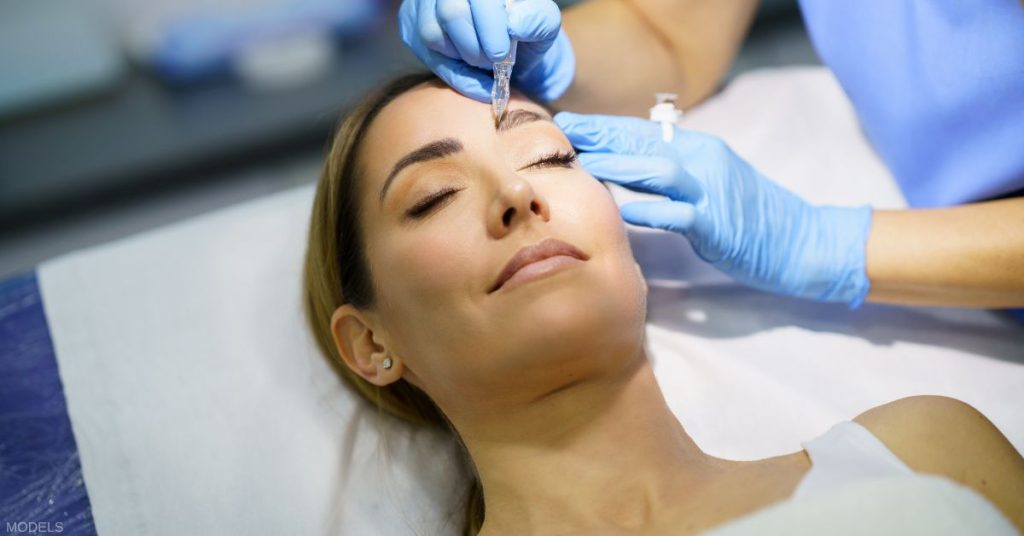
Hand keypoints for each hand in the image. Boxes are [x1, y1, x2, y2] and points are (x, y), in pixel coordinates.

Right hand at [398, 0, 574, 102]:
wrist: (510, 46)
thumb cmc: (527, 32)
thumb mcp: (544, 25)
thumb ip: (538, 20)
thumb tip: (516, 24)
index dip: (490, 27)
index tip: (501, 55)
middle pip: (451, 13)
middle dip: (475, 48)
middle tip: (494, 60)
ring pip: (432, 33)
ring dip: (462, 58)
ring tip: (481, 59)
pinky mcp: (412, 18)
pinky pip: (423, 50)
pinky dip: (449, 66)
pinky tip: (466, 63)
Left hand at [555, 112, 873, 306]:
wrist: (800, 241)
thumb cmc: (748, 217)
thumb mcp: (709, 184)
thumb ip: (671, 174)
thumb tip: (626, 166)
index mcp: (700, 150)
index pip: (644, 131)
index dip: (606, 127)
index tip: (570, 124)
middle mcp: (704, 163)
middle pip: (646, 143)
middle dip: (602, 138)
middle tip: (563, 134)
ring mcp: (712, 192)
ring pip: (660, 170)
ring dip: (621, 166)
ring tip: (587, 164)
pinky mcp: (719, 225)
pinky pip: (682, 215)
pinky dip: (653, 211)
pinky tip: (626, 212)